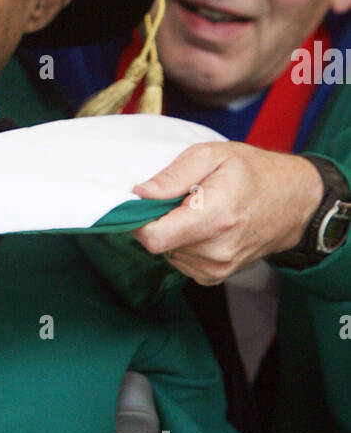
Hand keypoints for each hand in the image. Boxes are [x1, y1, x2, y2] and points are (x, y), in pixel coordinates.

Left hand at [131, 142, 322, 283]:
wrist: (293, 202)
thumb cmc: (254, 173)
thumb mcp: (213, 155)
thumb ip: (174, 175)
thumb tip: (141, 193)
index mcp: (214, 217)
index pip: (154, 238)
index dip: (139, 221)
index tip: (145, 203)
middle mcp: (215, 250)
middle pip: (159, 245)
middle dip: (161, 221)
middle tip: (181, 200)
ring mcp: (217, 268)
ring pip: (169, 254)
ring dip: (174, 233)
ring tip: (198, 212)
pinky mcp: (214, 277)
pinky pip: (182, 262)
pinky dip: (185, 245)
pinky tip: (204, 228)